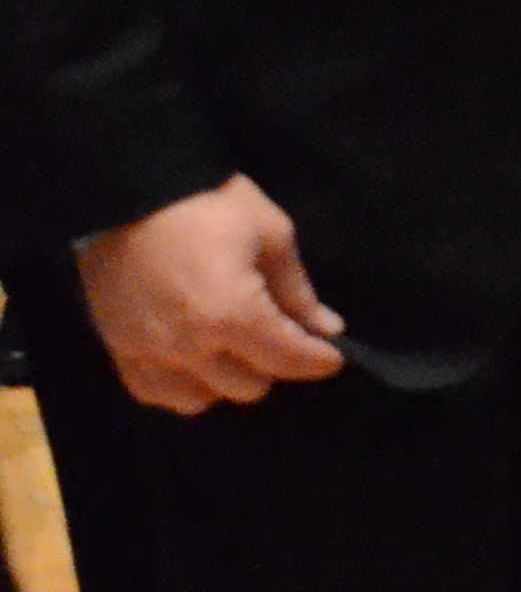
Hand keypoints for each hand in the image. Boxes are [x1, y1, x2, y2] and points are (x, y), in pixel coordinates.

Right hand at [74, 176, 346, 412]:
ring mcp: (148, 353)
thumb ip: (297, 290)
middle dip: (272, 364)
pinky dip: (182, 385)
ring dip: (226, 380)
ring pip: (202, 399)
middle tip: (277, 335)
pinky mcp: (117, 350)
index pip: (288, 360)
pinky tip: (195, 360)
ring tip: (233, 348)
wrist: (127, 191)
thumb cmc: (207, 204)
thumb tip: (325, 328)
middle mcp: (188, 347)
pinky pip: (156, 393)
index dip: (318, 360)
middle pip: (248, 387)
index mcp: (231, 316)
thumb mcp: (270, 234)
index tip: (332, 356)